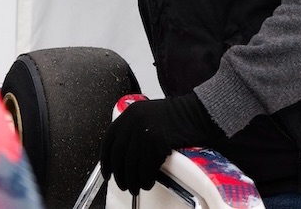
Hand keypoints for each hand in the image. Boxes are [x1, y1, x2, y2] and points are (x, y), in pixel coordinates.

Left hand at [100, 92, 222, 195]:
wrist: (195, 113)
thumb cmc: (176, 116)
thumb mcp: (148, 114)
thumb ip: (134, 127)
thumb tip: (124, 151)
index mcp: (130, 113)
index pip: (109, 139)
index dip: (106, 159)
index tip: (107, 170)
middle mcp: (134, 121)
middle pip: (119, 155)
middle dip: (120, 174)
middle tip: (123, 183)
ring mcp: (144, 132)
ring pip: (131, 164)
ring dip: (132, 180)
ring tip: (136, 187)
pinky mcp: (156, 143)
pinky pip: (146, 168)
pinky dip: (145, 179)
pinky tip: (148, 182)